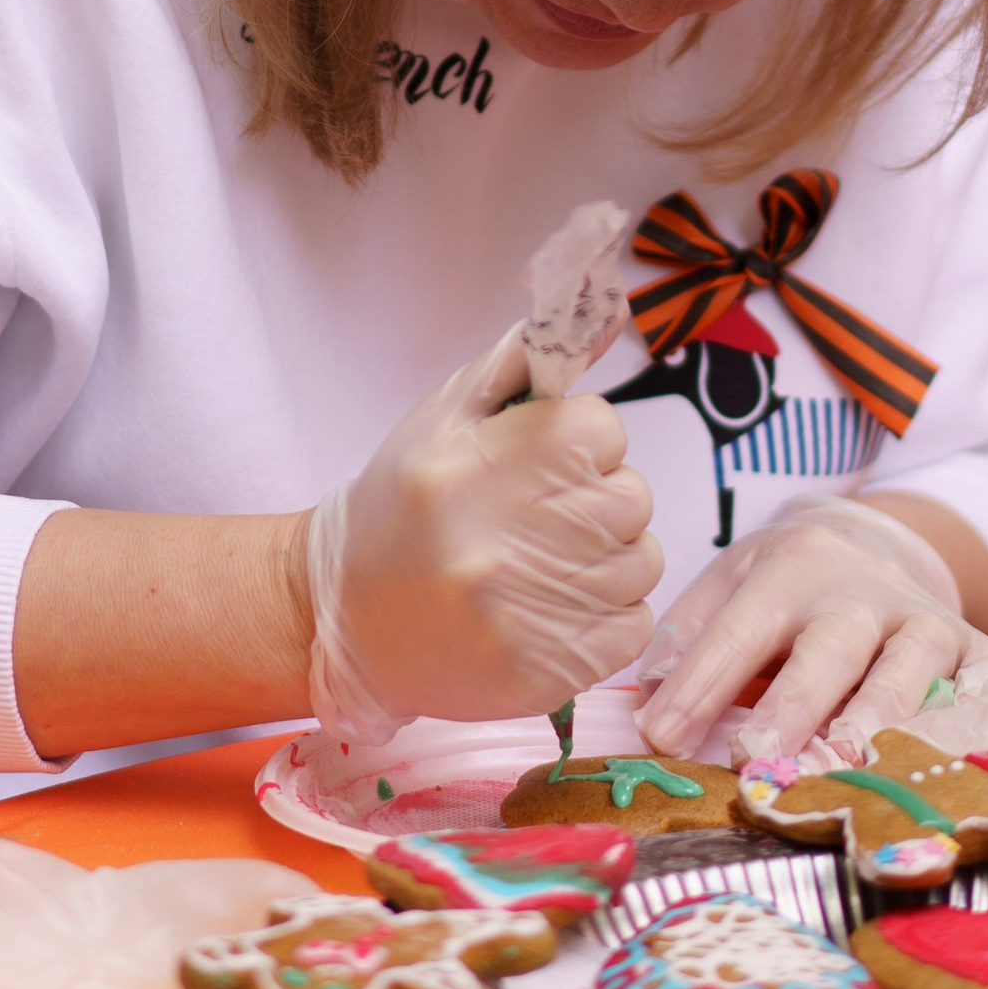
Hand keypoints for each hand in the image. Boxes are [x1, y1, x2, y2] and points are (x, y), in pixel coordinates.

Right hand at [307, 329, 660, 734]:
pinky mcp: (550, 673)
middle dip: (597, 499)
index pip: (601, 431)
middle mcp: (507, 542)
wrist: (345, 618)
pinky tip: (555, 608)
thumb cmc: (402, 505)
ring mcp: (531, 615)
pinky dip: (608, 615)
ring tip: (546, 564)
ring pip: (642, 562)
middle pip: (630, 497)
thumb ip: (522, 360)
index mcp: (483, 465)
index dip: (579, 442)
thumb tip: (607, 314)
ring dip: (608, 558)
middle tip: (543, 517)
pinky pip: (634, 626)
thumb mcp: (444, 414)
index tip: (543, 463)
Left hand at [634, 500, 971, 770]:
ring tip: (845, 760)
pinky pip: (981, 681)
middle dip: (792, 704)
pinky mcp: (973, 647)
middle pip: (829, 648)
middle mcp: (862, 590)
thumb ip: (689, 635)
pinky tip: (956, 748)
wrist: (876, 545)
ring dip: (878, 715)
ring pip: (908, 665)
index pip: (739, 630)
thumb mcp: (730, 584)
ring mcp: (924, 617)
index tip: (661, 735)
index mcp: (791, 569)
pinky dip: (974, 712)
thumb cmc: (786, 587)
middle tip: (752, 753)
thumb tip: (651, 696)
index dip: (700, 684)